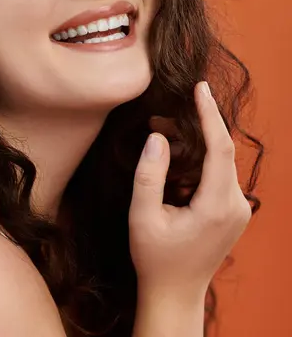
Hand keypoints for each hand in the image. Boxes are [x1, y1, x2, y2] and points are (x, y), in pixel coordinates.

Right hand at [128, 81, 251, 296]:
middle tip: (158, 118)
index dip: (210, 114)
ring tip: (160, 134)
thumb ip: (148, 176)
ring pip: (219, 160)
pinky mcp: (232, 210)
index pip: (220, 147)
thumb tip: (158, 137)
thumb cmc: (155, 258)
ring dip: (192, 144)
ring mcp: (237, 208)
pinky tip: (174, 157)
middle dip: (192, 127)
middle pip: (220, 150)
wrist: (176, 293)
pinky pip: (219, 173)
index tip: (200, 87)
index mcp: (217, 206)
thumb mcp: (142, 217)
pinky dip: (198, 159)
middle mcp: (235, 205)